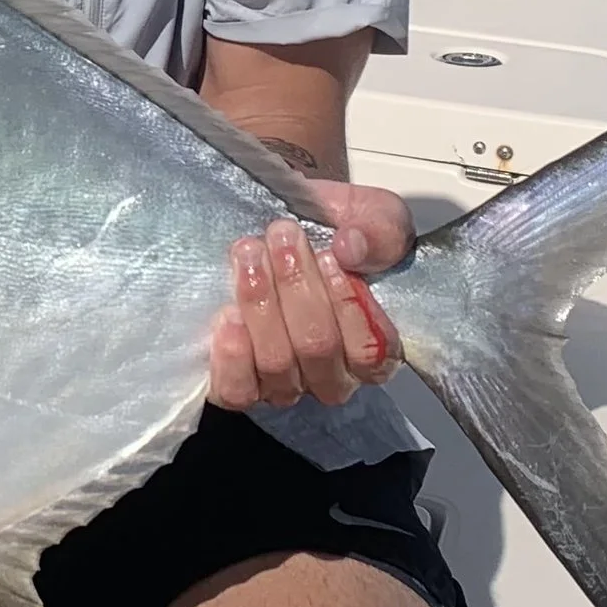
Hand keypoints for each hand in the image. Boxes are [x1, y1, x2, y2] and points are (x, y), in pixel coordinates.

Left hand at [210, 180, 409, 410]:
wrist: (275, 225)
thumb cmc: (329, 230)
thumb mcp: (370, 216)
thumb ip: (379, 231)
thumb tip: (350, 248)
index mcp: (374, 349)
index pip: (372, 351)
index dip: (349, 305)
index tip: (329, 257)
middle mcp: (330, 375)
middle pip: (318, 348)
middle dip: (297, 288)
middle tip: (281, 236)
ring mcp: (283, 383)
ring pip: (277, 363)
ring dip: (261, 304)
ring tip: (248, 255)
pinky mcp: (239, 384)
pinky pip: (237, 389)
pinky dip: (233, 356)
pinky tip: (227, 315)